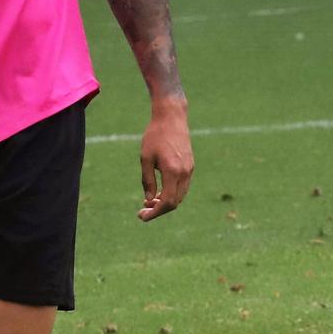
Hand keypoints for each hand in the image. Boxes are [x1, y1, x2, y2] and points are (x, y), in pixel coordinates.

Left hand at [137, 99, 192, 220]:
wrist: (172, 117)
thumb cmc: (155, 136)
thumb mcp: (146, 158)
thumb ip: (148, 181)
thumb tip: (149, 200)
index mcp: (173, 171)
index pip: (167, 202)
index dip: (155, 213)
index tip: (142, 216)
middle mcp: (184, 173)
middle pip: (175, 202)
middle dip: (159, 209)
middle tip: (142, 210)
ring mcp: (189, 169)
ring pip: (180, 196)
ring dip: (166, 202)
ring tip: (149, 201)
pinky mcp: (190, 166)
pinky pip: (182, 187)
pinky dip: (172, 193)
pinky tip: (159, 191)